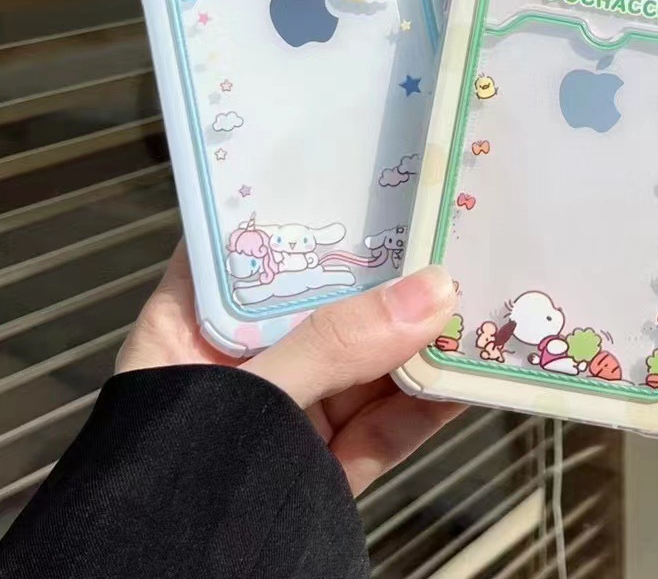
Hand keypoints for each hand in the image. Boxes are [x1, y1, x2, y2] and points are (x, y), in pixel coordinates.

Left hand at [117, 242, 463, 495]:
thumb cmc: (178, 487)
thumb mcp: (251, 397)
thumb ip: (334, 345)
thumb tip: (435, 292)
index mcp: (190, 331)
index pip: (248, 249)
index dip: (304, 209)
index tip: (368, 171)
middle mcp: (243, 367)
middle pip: (324, 304)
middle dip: (386, 274)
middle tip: (447, 227)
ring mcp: (289, 418)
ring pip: (366, 363)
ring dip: (422, 338)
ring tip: (479, 295)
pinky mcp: (327, 468)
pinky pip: (386, 425)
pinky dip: (430, 403)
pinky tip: (472, 374)